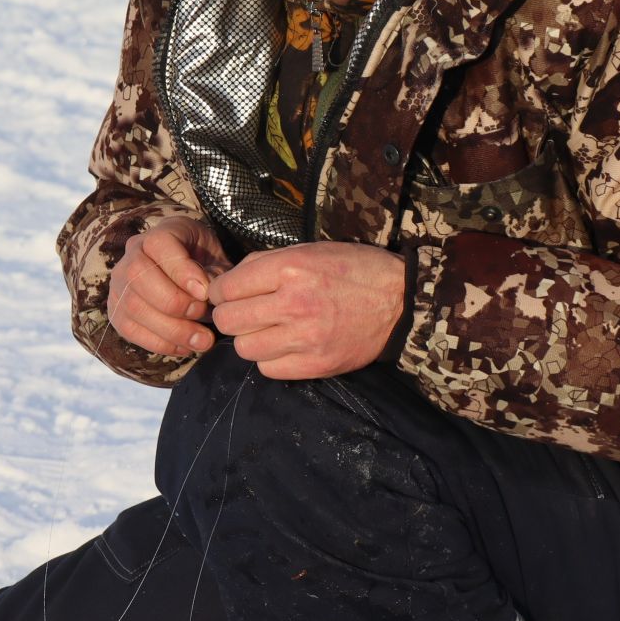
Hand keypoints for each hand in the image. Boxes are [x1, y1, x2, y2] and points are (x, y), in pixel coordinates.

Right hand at [107, 216, 230, 357]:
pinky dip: (160, 343)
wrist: (186, 272)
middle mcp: (133, 253)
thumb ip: (215, 275)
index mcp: (161, 231)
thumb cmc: (205, 263)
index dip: (180, 270)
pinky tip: (185, 347)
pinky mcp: (117, 310)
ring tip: (202, 341)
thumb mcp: (218, 259)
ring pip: (133, 306)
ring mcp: (120, 282)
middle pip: (138, 275)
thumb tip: (204, 296)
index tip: (204, 292)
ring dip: (171, 329)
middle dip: (174, 302)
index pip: (159, 244)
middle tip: (203, 314)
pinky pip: (130, 330)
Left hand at [207, 241, 405, 379]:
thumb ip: (266, 263)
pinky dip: (270, 359)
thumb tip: (229, 282)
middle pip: (229, 321)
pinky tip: (284, 346)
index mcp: (290, 269)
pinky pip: (268, 369)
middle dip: (229, 317)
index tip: (226, 295)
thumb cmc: (353, 270)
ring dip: (250, 339)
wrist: (400, 301)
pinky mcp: (316, 364)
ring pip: (244, 349)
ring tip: (267, 330)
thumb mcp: (309, 251)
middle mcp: (293, 303)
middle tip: (243, 313)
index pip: (226, 288)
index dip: (219, 292)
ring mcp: (305, 338)